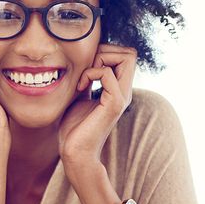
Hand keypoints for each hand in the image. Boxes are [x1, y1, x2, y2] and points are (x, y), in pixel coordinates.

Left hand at [58, 43, 136, 165]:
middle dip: (105, 51)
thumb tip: (84, 62)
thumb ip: (88, 79)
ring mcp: (121, 97)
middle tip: (86, 68)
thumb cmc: (74, 127)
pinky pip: (107, 73)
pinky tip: (81, 88)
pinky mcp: (114, 104)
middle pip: (130, 53)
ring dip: (100, 59)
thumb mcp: (81, 96)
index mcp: (118, 89)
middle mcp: (124, 91)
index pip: (126, 55)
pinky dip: (91, 73)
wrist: (75, 152)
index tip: (87, 67)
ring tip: (84, 76)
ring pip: (126, 58)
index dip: (107, 52)